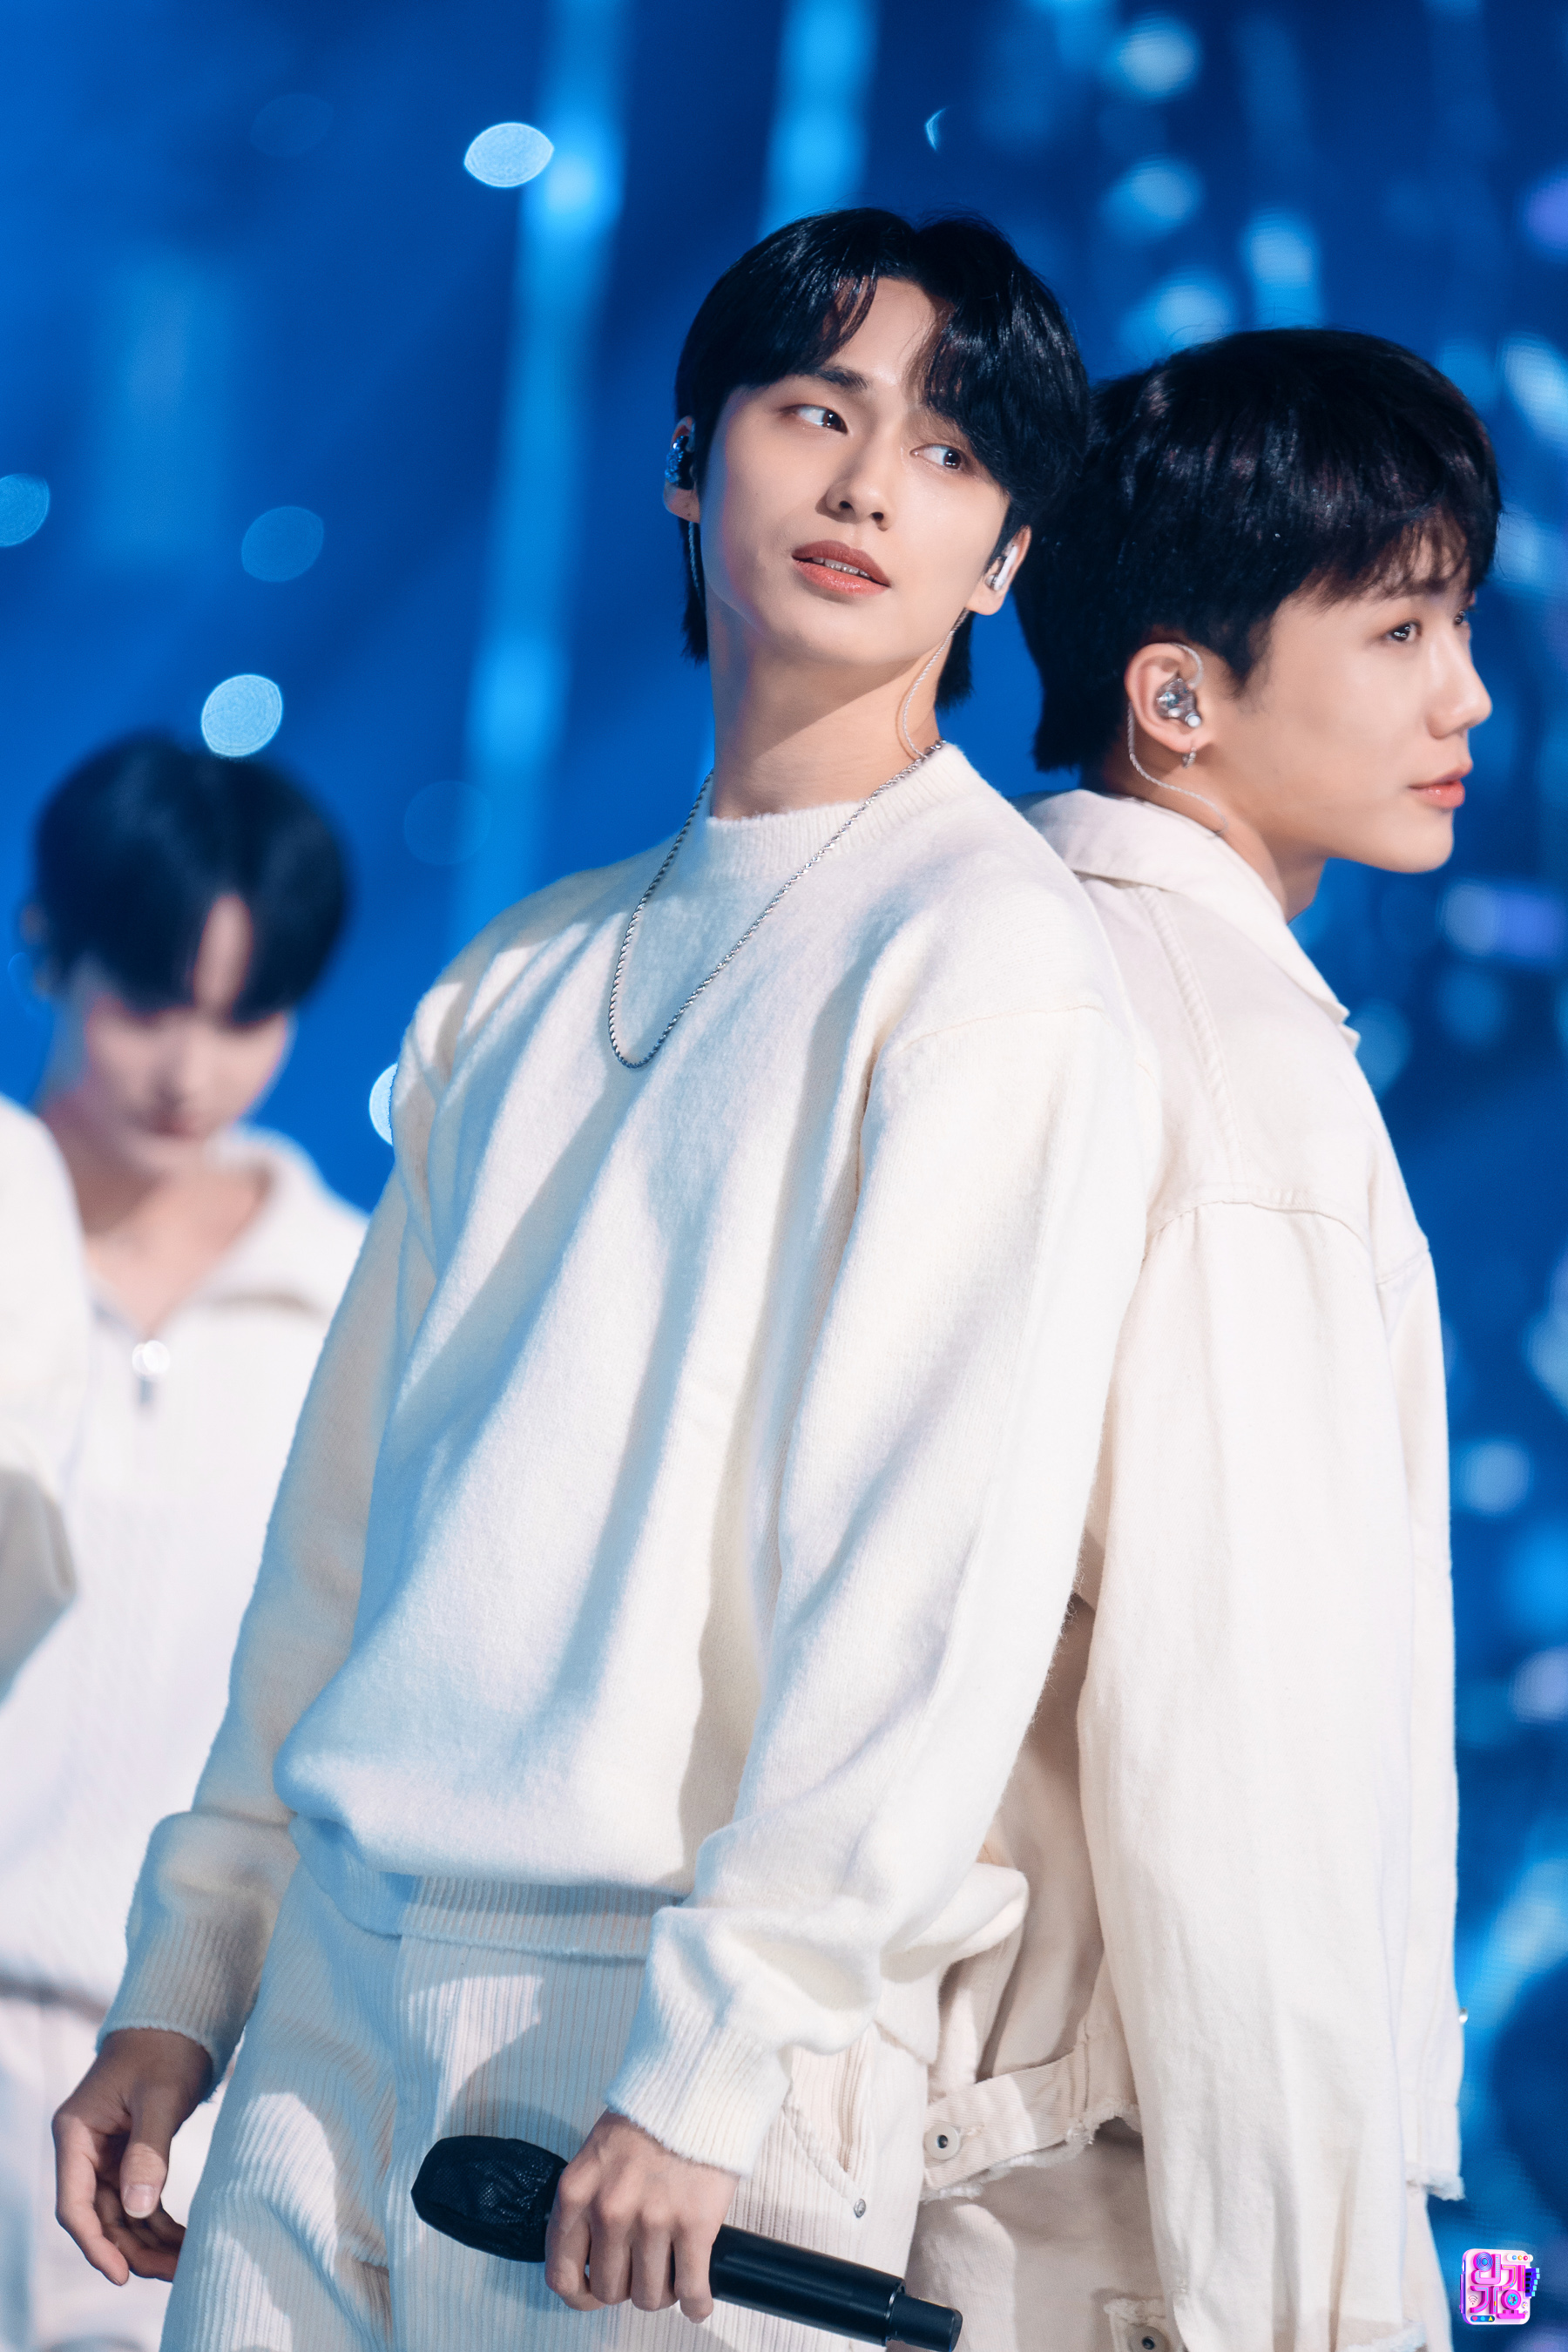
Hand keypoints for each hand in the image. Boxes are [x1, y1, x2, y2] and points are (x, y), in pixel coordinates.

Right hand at [53, 2027, 212, 2284]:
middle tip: (174, 2272)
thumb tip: (140, 2210)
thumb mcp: (161, 2096)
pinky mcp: (127, 2155)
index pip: (75, 2204)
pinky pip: (137, 2200)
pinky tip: (182, 2240)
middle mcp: (83, 2148)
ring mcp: (104, 2154)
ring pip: (120, 2214)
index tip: (121, 2275)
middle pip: (100, 2217)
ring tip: (184, 2264)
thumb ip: (149, 2151)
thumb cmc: (166, 2048)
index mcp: (76, 2132)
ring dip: (147, 2242)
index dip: (95, 2244)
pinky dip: (157, 2222)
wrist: (180, 2018)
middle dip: (132, 2249)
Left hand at [544, 2110, 737, 2319]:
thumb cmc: (647, 2119)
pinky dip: (696, 2302)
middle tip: (642, 2270)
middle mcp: (609, 2211)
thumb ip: (586, 2205)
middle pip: (610, 2291)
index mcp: (576, 2193)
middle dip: (627, 2288)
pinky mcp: (694, 2224)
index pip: (562, 2275)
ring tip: (672, 2274)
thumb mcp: (595, 2155)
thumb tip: (590, 2259)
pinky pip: (691, 2290)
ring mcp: (652, 2220)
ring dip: (663, 2293)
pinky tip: (698, 2298)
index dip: (581, 2294)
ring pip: (650, 2297)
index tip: (595, 2292)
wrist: (695, 2087)